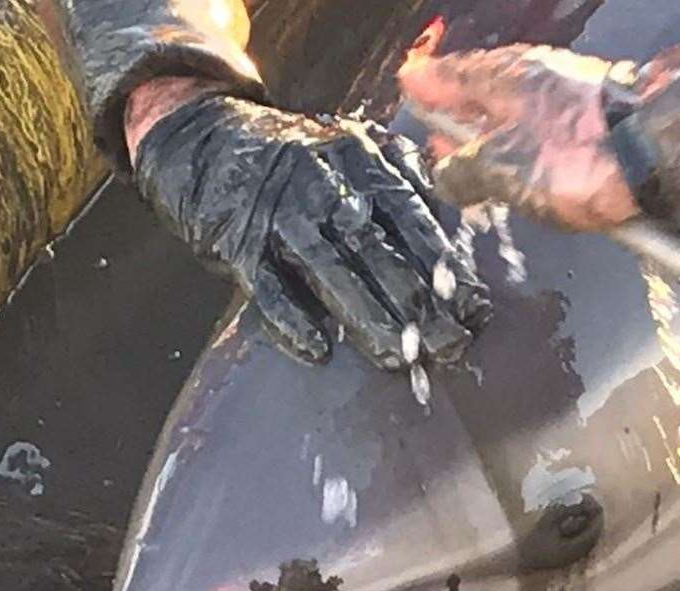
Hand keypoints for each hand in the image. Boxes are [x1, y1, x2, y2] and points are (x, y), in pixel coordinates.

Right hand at [127, 84, 490, 368]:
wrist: (205, 141)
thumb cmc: (296, 162)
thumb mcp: (353, 151)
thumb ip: (404, 182)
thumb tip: (453, 238)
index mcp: (360, 160)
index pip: (414, 219)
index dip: (446, 267)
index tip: (474, 309)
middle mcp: (323, 183)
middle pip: (379, 251)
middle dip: (419, 305)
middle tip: (450, 347)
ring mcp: (279, 213)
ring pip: (330, 271)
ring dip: (368, 319)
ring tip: (399, 359)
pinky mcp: (238, 242)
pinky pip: (267, 286)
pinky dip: (291, 319)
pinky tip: (318, 349)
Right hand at [399, 44, 640, 232]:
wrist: (659, 156)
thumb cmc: (578, 155)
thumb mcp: (501, 169)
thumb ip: (464, 172)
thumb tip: (445, 176)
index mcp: (505, 77)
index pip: (453, 74)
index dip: (428, 85)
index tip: (410, 84)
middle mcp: (538, 79)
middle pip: (486, 95)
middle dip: (458, 117)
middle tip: (438, 134)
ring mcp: (571, 99)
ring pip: (518, 115)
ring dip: (493, 139)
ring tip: (477, 162)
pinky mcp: (599, 127)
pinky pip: (547, 134)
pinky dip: (527, 150)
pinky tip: (526, 171)